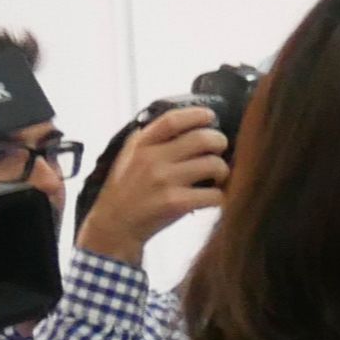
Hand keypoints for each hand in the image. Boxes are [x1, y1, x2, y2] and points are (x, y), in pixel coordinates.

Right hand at [73, 103, 230, 262]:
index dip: (197, 114)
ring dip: (223, 170)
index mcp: (142, 144)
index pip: (173, 119)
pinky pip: (215, 195)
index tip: (210, 116)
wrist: (116, 225)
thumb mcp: (130, 156)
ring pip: (214, 165)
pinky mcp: (177, 204)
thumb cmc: (128, 189)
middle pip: (202, 139)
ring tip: (218, 176)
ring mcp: (165, 181)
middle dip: (220, 142)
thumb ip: (151, 138)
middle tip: (220, 148)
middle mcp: (153, 159)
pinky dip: (220, 196)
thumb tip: (185, 122)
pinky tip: (212, 197)